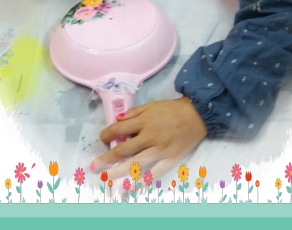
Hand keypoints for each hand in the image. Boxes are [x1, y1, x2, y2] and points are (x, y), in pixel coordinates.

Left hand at [89, 97, 207, 179]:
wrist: (197, 115)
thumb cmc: (172, 109)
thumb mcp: (152, 105)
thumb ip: (134, 112)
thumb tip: (117, 120)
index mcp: (144, 121)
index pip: (119, 129)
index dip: (107, 134)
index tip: (101, 139)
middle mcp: (149, 137)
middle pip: (124, 150)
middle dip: (107, 158)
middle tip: (94, 166)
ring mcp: (160, 150)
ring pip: (135, 163)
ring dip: (119, 171)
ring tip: (107, 178)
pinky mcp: (170, 159)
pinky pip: (156, 172)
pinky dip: (145, 181)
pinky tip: (134, 187)